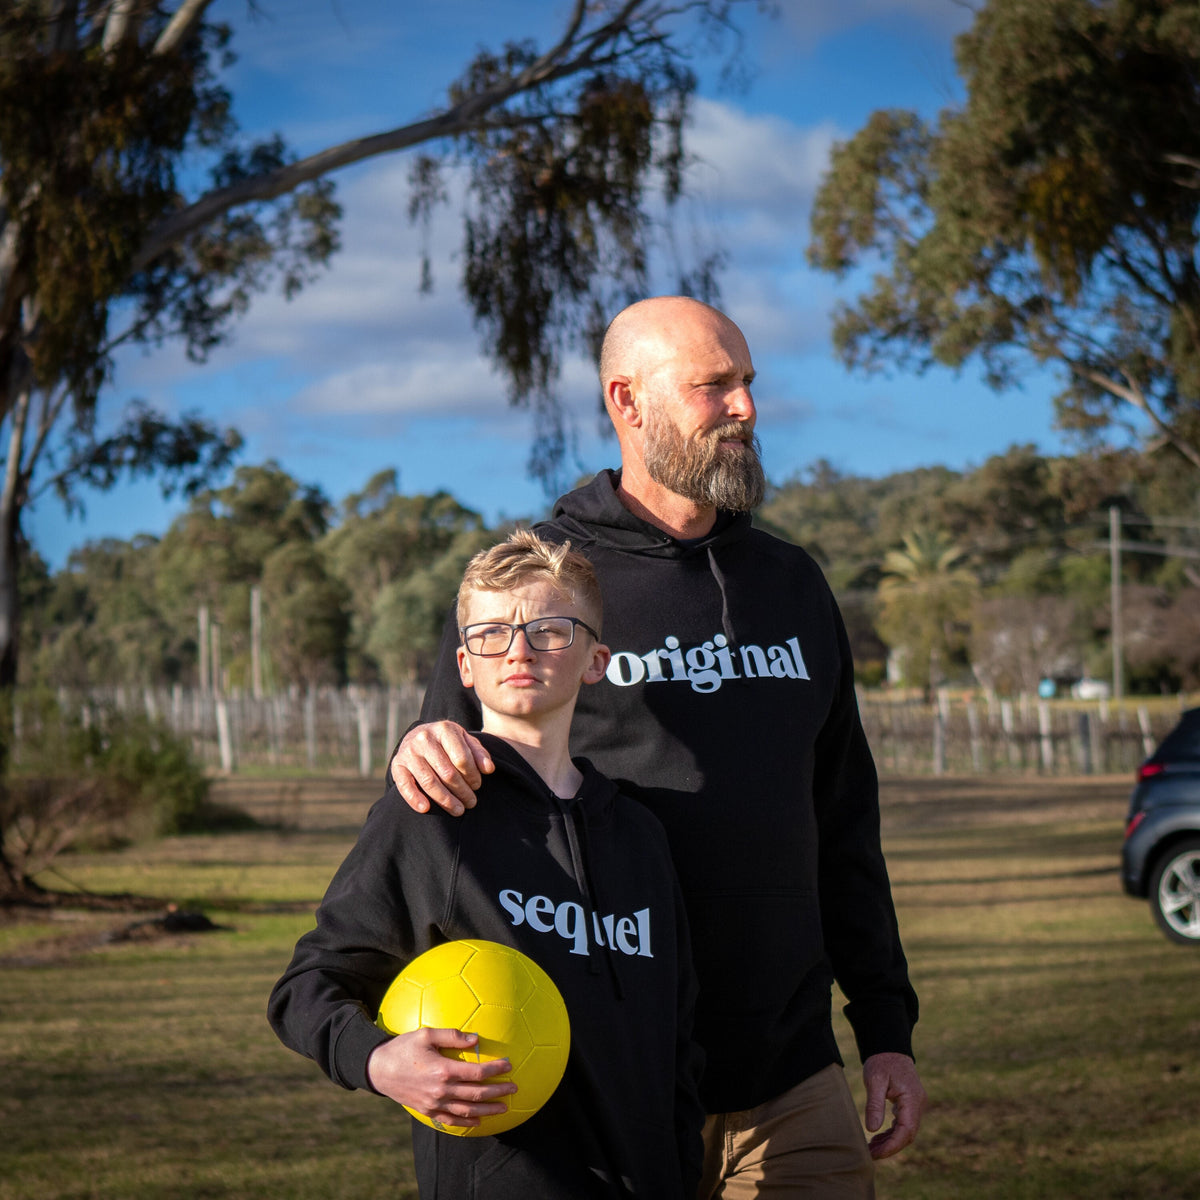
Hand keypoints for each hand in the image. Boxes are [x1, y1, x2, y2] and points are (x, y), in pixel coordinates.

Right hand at [367, 1028, 515, 1127]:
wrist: (379, 1070)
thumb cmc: (403, 1047)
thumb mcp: (426, 1034)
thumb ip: (452, 1035)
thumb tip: (475, 1038)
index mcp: (443, 1070)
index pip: (477, 1073)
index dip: (495, 1070)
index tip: (508, 1065)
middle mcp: (441, 1090)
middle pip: (476, 1094)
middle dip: (498, 1092)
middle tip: (514, 1088)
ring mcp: (434, 1104)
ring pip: (467, 1111)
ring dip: (488, 1110)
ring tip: (503, 1107)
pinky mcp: (427, 1111)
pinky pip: (451, 1120)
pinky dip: (467, 1122)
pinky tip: (478, 1121)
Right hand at [390, 721, 492, 815]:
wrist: (420, 735)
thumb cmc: (448, 743)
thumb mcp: (465, 741)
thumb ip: (479, 753)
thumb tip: (489, 769)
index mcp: (444, 729)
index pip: (462, 758)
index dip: (472, 776)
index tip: (478, 786)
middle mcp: (424, 738)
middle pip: (447, 772)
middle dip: (462, 791)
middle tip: (471, 803)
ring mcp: (409, 751)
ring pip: (429, 781)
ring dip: (445, 799)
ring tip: (458, 810)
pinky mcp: (397, 764)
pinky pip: (404, 784)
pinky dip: (414, 798)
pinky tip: (426, 809)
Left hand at [862, 1052, 926, 1159]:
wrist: (889, 1046)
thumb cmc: (881, 1061)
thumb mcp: (874, 1079)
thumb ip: (874, 1104)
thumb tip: (871, 1129)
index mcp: (912, 1099)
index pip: (906, 1130)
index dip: (892, 1145)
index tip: (876, 1154)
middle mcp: (918, 1105)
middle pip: (907, 1134)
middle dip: (890, 1147)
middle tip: (870, 1154)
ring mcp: (915, 1105)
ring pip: (906, 1131)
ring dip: (890, 1142)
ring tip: (871, 1148)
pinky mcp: (910, 1105)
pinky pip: (903, 1124)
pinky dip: (891, 1133)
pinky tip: (877, 1137)